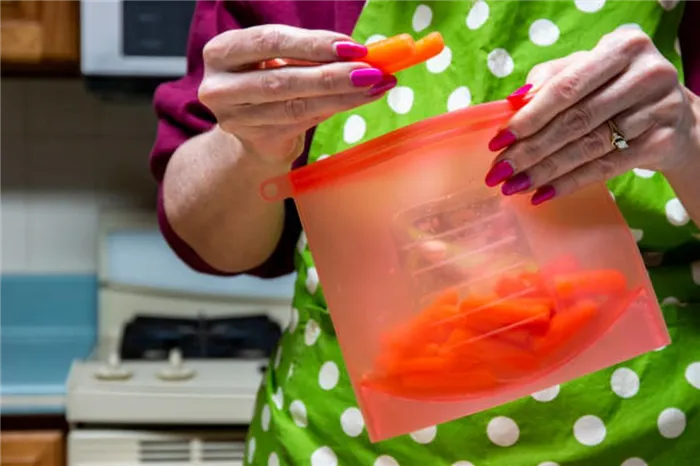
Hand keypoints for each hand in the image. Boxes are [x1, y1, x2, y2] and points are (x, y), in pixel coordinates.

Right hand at [198, 25, 396, 164]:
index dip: (314, 43)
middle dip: (332, 74)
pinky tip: (359, 100)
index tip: (352, 47)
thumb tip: (358, 51)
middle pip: (283, 78)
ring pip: (296, 105)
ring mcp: (235, 118)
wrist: (253, 132)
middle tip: (370, 71)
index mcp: (222, 52)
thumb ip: (310, 53)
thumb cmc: (270, 83)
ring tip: (374, 85)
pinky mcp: (255, 140)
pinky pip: (301, 124)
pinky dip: (335, 110)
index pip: (271, 41)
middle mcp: (220, 86)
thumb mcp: (280, 60)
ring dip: (341, 95)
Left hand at [484, 28, 699, 204]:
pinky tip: (543, 194)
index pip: (565, 87)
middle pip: (575, 120)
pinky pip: (607, 167)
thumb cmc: (616, 88)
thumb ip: (551, 79)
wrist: (676, 116)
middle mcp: (646, 75)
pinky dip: (570, 182)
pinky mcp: (663, 142)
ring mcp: (659, 109)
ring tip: (514, 186)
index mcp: (623, 48)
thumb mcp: (588, 70)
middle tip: (499, 171)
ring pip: (588, 147)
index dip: (529, 116)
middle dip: (530, 149)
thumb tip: (514, 101)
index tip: (498, 140)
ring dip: (545, 170)